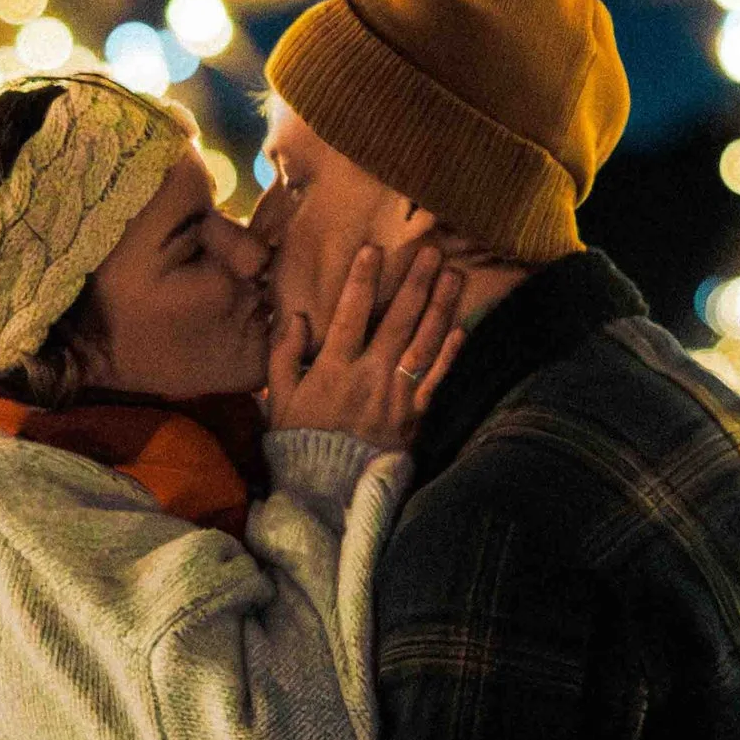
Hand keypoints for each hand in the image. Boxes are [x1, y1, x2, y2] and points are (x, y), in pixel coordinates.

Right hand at [266, 242, 465, 448]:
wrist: (328, 491)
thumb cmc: (300, 442)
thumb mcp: (279, 399)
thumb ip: (284, 355)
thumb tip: (297, 317)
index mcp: (334, 368)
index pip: (351, 312)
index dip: (363, 278)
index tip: (374, 249)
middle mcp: (370, 375)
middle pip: (398, 320)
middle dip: (416, 282)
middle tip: (432, 251)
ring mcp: (396, 395)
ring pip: (424, 343)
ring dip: (440, 307)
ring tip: (453, 276)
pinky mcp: (414, 417)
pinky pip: (435, 380)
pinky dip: (449, 354)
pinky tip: (460, 328)